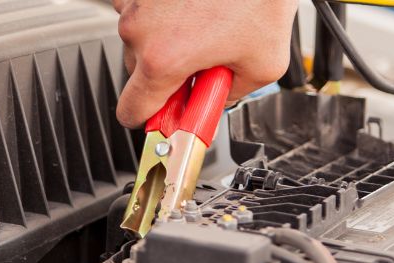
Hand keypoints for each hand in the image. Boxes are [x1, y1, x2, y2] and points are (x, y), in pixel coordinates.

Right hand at [113, 0, 297, 127]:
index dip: (152, 119)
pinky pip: (142, 12)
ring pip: (140, 42)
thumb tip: (213, 103)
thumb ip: (229, 97)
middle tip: (204, 62)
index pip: (131, 112)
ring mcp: (134, 3)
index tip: (167, 117)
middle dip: (169, 76)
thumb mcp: (262, 65)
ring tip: (204, 27)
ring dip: (166, 42)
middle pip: (139, 76)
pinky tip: (191, 10)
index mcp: (163, 59)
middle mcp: (139, 30)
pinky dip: (163, 16)